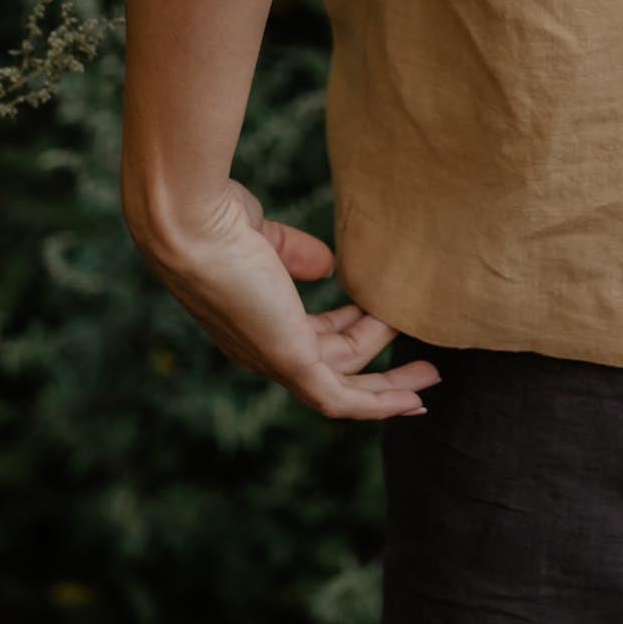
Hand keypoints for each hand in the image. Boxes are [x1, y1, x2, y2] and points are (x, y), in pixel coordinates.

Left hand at [129, 176, 440, 419]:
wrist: (192, 223)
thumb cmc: (217, 219)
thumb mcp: (265, 236)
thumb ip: (295, 253)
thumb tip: (329, 266)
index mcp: (259, 321)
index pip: (316, 338)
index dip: (355, 331)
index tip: (387, 316)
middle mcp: (266, 351)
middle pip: (335, 368)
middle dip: (380, 370)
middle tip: (422, 367)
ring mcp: (277, 360)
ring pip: (345, 384)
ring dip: (389, 382)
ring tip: (430, 370)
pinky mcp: (290, 361)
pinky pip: (340, 399)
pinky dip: (378, 404)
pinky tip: (411, 401)